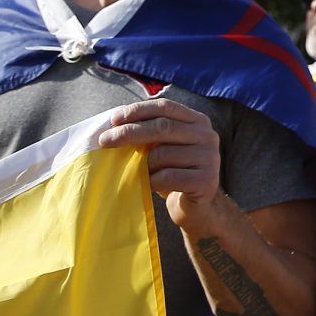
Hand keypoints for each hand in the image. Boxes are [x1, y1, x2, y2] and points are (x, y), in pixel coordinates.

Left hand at [98, 97, 223, 223]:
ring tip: (138, 173)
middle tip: (105, 141)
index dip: (138, 110)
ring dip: (141, 165)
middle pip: (163, 127)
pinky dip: (151, 181)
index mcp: (198, 121)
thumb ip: (150, 133)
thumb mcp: (164, 148)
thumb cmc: (173, 173)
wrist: (196, 207)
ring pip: (162, 154)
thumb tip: (114, 125)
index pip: (165, 107)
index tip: (113, 120)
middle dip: (129, 132)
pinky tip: (148, 185)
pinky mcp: (206, 180)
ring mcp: (210, 158)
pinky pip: (167, 177)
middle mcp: (208, 135)